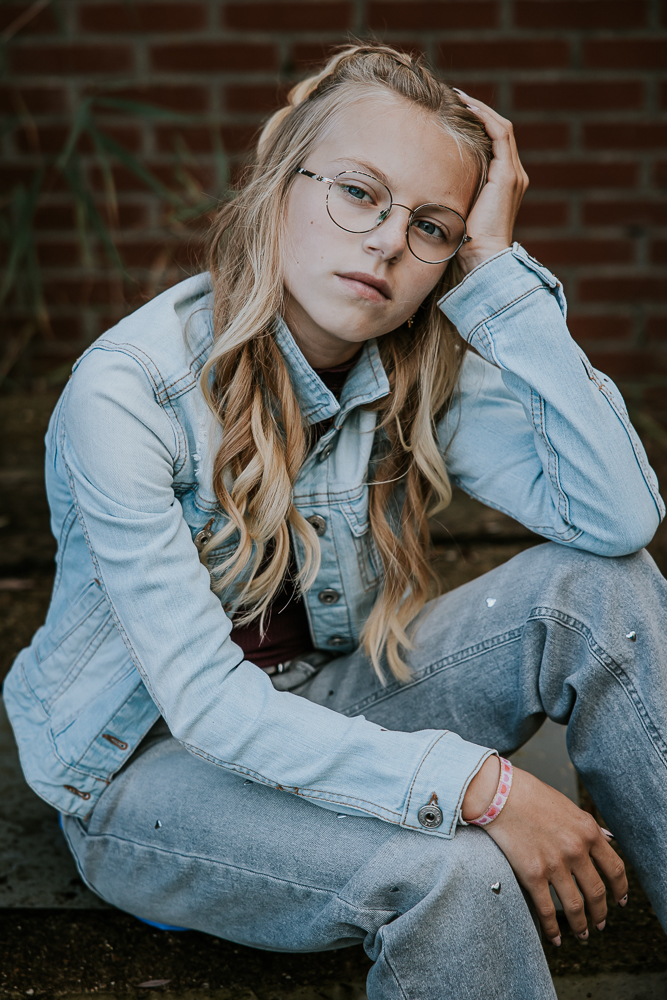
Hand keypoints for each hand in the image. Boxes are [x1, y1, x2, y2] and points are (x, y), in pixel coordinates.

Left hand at [452, 90, 528, 273]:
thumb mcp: (459, 210)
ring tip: (460, 97)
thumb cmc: (466, 243)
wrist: (482, 259)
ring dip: (481, 110)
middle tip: (457, 97)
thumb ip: (454, 194)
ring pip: (501, 128)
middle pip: (500, 131)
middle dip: (479, 112)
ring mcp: (512, 175)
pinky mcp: (507, 176)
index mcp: (504, 183)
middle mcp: (513, 175)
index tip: (457, 113)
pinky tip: (468, 109)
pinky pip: (500, 136)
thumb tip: (428, 185)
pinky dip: (485, 119)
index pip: (495, 143)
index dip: (478, 125)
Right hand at [481, 766, 627, 944]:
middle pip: (597, 892)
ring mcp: (555, 863)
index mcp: (588, 831)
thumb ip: (587, 827)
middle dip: (601, 913)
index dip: (620, 889)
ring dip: (581, 926)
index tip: (620, 900)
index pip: (615, 869)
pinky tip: (556, 938)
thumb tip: (608, 839)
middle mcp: (576, 849)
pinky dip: (553, 929)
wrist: (499, 793)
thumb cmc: (530, 795)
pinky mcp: (533, 874)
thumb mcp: (568, 807)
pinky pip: (547, 911)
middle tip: (600, 924)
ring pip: (576, 907)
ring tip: (582, 935)